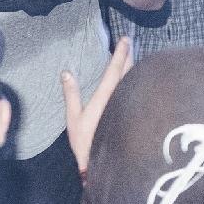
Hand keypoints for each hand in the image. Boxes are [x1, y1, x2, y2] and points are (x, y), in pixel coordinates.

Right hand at [61, 37, 133, 177]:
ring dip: (133, 67)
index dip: (120, 53)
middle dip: (129, 56)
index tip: (125, 39)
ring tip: (132, 55)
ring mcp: (128, 107)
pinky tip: (136, 79)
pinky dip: (135, 81)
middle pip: (128, 73)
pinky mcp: (132, 114)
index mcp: (105, 98)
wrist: (103, 164)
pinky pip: (136, 92)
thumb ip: (71, 95)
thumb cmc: (86, 143)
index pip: (114, 70)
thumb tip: (66, 72)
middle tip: (129, 42)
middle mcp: (120, 100)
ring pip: (134, 82)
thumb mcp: (73, 119)